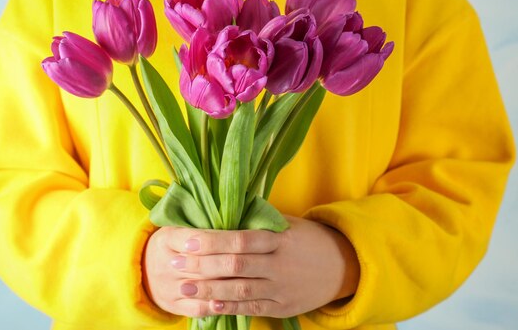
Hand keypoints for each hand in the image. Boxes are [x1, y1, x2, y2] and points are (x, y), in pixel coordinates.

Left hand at [143, 216, 359, 317]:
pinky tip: (208, 305)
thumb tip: (223, 210)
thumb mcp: (287, 224)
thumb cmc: (307, 239)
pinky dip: (230, 308)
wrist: (342, 266)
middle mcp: (280, 264)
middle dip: (203, 265)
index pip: (241, 240)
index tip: (187, 240)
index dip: (212, 241)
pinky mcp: (283, 307)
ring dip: (209, 289)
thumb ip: (258, 221)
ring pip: (241, 290)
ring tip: (183, 286)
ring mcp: (282, 288)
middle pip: (236, 266)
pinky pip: (252, 308)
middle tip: (175, 263)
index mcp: (280, 239)